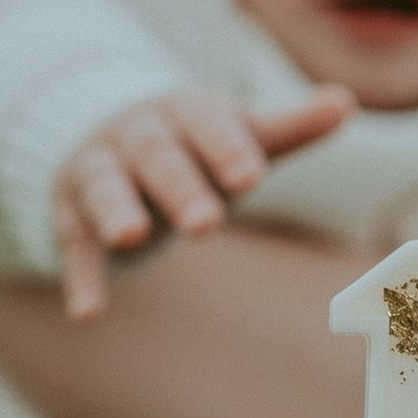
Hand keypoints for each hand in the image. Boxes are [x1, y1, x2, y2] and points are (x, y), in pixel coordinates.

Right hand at [52, 84, 352, 318]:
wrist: (113, 137)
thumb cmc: (199, 145)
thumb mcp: (241, 134)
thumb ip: (291, 126)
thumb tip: (345, 102)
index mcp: (187, 110)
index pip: (208, 123)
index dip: (226, 148)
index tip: (251, 178)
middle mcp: (138, 133)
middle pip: (157, 157)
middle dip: (180, 187)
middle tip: (206, 224)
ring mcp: (100, 169)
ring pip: (105, 187)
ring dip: (115, 211)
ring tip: (130, 238)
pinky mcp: (72, 211)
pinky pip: (74, 243)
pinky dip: (80, 276)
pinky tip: (87, 314)